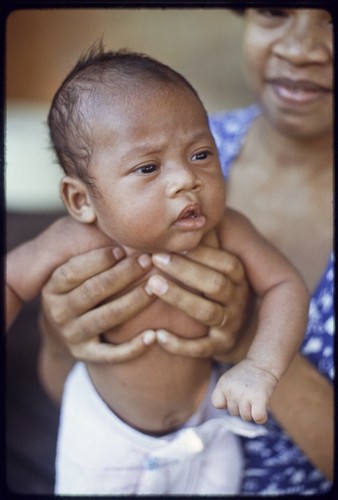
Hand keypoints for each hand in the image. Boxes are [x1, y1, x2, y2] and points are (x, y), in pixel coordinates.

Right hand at [39, 246, 155, 362]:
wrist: (63, 329)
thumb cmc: (78, 286)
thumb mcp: (73, 268)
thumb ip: (89, 247)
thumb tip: (115, 220)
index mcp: (53, 287)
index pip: (72, 272)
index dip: (97, 260)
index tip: (121, 249)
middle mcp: (58, 312)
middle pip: (92, 292)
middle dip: (122, 276)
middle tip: (148, 261)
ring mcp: (72, 335)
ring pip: (105, 319)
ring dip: (133, 303)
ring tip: (156, 288)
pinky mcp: (85, 355)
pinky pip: (110, 355)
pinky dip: (131, 348)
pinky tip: (154, 336)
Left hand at [145, 244, 250, 358]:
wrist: (242, 331)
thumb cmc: (216, 286)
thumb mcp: (218, 263)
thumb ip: (208, 240)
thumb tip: (191, 206)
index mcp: (238, 278)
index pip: (226, 263)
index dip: (201, 252)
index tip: (172, 242)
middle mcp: (237, 300)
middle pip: (216, 285)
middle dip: (185, 270)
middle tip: (155, 258)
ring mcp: (229, 325)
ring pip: (207, 313)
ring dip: (179, 298)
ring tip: (152, 285)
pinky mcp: (219, 347)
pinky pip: (201, 348)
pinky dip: (180, 344)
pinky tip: (157, 335)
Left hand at [211, 358, 277, 423]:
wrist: (262, 364)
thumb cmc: (246, 375)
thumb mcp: (229, 379)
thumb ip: (223, 394)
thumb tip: (226, 410)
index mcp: (222, 385)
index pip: (216, 404)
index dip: (225, 403)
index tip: (233, 396)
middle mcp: (231, 390)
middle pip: (233, 413)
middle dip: (241, 407)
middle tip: (248, 393)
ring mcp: (244, 395)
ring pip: (246, 417)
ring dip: (252, 412)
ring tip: (255, 398)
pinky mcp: (259, 398)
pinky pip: (257, 417)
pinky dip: (261, 417)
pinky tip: (262, 408)